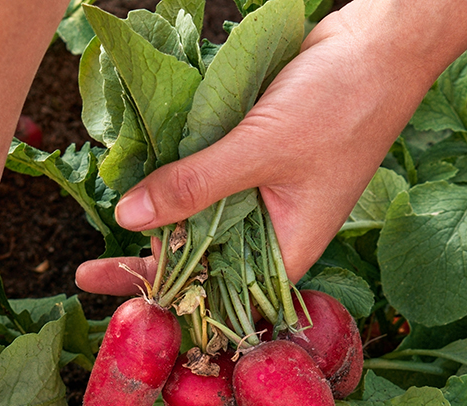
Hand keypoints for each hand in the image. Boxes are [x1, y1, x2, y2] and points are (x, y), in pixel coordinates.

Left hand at [76, 2, 465, 293]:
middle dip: (147, 268)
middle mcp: (268, 235)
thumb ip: (193, 186)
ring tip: (98, 240)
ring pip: (195, 225)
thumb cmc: (344, 101)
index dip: (167, 304)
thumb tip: (126, 219)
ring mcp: (256, 201)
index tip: (120, 306)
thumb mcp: (260, 150)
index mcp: (284, 253)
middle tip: (85, 273)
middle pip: (198, 265)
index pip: (217, 296)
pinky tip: (132, 190)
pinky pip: (200, 185)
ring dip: (154, 226)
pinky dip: (170, 186)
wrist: (381, 38)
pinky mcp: (244, 166)